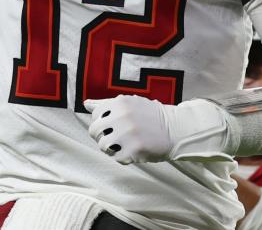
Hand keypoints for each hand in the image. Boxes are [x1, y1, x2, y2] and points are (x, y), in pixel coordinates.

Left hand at [84, 96, 229, 163]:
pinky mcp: (133, 150)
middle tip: (114, 138)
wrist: (175, 129)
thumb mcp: (130, 103)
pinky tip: (133, 151)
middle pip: (94, 131)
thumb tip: (86, 103)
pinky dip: (123, 157)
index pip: (95, 116)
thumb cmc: (150, 116)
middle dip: (101, 136)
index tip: (112, 125)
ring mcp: (127, 134)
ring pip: (103, 146)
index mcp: (120, 103)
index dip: (102, 123)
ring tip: (124, 145)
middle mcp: (121, 117)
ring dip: (111, 148)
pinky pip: (116, 158)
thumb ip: (107, 104)